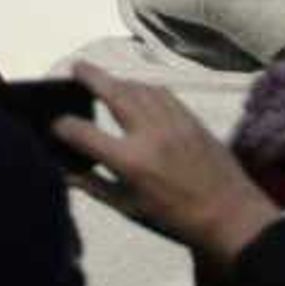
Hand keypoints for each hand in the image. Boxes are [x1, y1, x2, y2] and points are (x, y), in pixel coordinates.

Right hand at [57, 63, 279, 266]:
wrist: (229, 212)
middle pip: (115, 93)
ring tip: (103, 80)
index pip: (86, 134)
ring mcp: (173, 121)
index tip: (56, 123)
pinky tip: (137, 91)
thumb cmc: (174, 218)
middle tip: (76, 67)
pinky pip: (162, 93)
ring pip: (140, 88)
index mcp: (131, 160)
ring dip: (119, 81)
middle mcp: (150, 132)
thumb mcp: (129, 207)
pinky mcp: (191, 117)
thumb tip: (67, 172)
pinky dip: (144, 88)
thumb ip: (96, 186)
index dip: (65, 126)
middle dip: (92, 77)